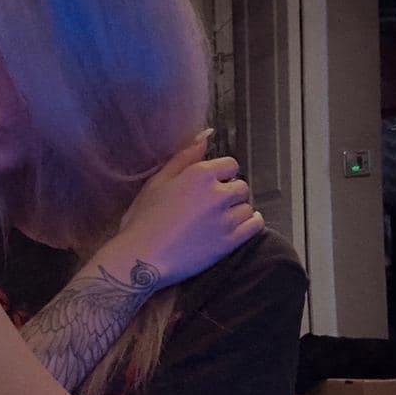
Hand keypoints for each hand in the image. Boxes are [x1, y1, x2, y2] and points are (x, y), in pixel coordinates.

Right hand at [116, 131, 263, 285]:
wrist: (141, 257)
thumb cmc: (143, 219)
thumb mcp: (157, 182)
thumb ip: (183, 158)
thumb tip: (205, 137)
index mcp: (199, 175)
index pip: (230, 165)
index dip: (222, 175)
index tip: (212, 185)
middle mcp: (217, 194)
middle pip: (241, 187)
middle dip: (230, 194)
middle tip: (214, 206)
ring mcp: (225, 219)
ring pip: (247, 207)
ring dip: (238, 210)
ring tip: (221, 220)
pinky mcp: (229, 242)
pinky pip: (254, 226)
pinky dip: (251, 223)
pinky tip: (241, 225)